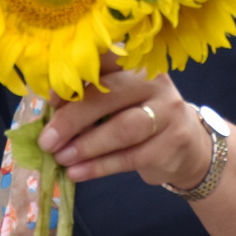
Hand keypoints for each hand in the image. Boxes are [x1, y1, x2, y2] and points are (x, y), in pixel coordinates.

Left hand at [38, 55, 212, 189]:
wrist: (187, 146)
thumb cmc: (139, 117)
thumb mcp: (118, 100)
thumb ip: (89, 100)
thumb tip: (49, 113)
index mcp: (135, 63)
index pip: (102, 62)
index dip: (73, 80)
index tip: (51, 100)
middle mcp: (154, 82)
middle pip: (110, 96)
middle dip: (73, 119)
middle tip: (47, 140)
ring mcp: (168, 112)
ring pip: (122, 129)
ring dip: (86, 146)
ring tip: (61, 158)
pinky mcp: (172, 144)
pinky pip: (130, 157)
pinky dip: (99, 167)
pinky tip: (77, 173)